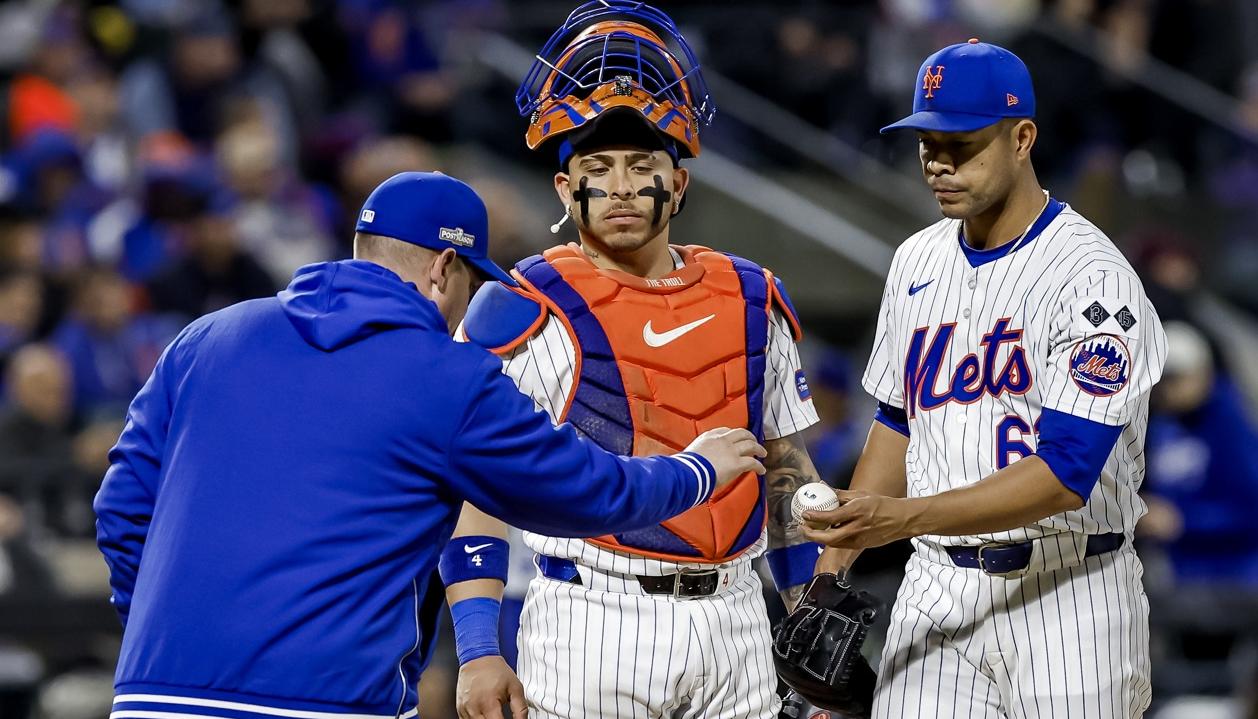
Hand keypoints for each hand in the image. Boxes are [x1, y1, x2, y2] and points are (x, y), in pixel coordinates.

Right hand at [456, 655, 526, 718]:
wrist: (478, 658)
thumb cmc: (497, 671)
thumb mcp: (515, 688)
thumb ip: (520, 709)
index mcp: (489, 704)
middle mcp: (474, 708)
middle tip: (501, 716)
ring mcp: (465, 710)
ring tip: (494, 714)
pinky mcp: (460, 709)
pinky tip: (484, 715)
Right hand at [684, 428, 766, 488]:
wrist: (688, 472)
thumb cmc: (685, 466)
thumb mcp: (689, 454)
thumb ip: (696, 455)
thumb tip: (693, 463)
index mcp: (709, 436)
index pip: (724, 430)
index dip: (733, 433)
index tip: (736, 438)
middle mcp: (722, 440)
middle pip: (741, 433)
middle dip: (750, 436)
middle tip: (754, 442)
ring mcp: (730, 451)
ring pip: (750, 445)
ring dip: (758, 448)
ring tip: (762, 453)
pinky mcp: (736, 463)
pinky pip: (752, 463)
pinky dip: (759, 466)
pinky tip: (762, 470)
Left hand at [800, 489, 916, 548]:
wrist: (901, 520)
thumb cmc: (882, 505)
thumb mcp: (861, 494)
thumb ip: (840, 493)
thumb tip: (823, 486)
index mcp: (857, 511)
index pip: (832, 517)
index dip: (815, 517)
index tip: (805, 514)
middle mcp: (858, 527)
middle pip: (829, 537)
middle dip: (811, 535)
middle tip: (802, 527)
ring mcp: (860, 539)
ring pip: (833, 543)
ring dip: (819, 538)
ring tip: (810, 530)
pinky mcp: (861, 545)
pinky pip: (841, 544)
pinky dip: (831, 540)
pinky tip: (825, 533)